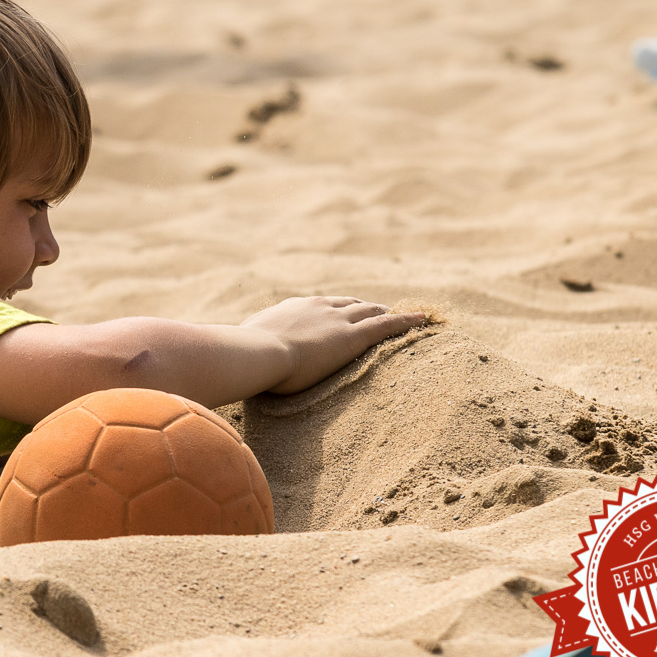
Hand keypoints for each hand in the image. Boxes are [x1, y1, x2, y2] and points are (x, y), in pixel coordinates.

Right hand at [240, 296, 426, 394]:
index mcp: (294, 308)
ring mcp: (337, 319)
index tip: (344, 315)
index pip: (322, 306)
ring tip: (405, 318)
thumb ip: (249, 344)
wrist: (257, 352)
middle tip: (379, 315)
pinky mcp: (352, 336)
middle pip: (351, 304)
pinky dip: (406, 321)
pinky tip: (423, 320)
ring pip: (371, 311)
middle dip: (366, 309)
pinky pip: (387, 324)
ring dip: (387, 314)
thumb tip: (233, 351)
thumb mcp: (245, 343)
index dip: (337, 310)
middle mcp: (319, 307)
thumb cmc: (244, 353)